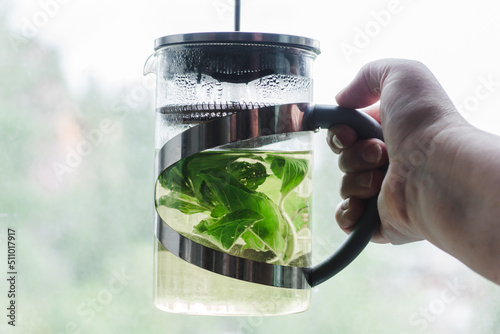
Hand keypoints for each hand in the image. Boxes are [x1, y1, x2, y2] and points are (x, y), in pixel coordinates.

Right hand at [328, 59, 465, 244]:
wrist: (437, 170)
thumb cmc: (425, 122)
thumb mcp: (401, 74)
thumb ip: (368, 76)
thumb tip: (342, 98)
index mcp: (392, 133)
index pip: (349, 133)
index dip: (341, 131)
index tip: (348, 131)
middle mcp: (389, 162)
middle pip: (345, 158)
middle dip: (351, 154)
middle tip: (377, 152)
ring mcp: (384, 193)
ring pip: (345, 186)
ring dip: (355, 180)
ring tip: (381, 178)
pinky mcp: (380, 222)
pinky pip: (347, 219)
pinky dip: (347, 213)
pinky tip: (361, 206)